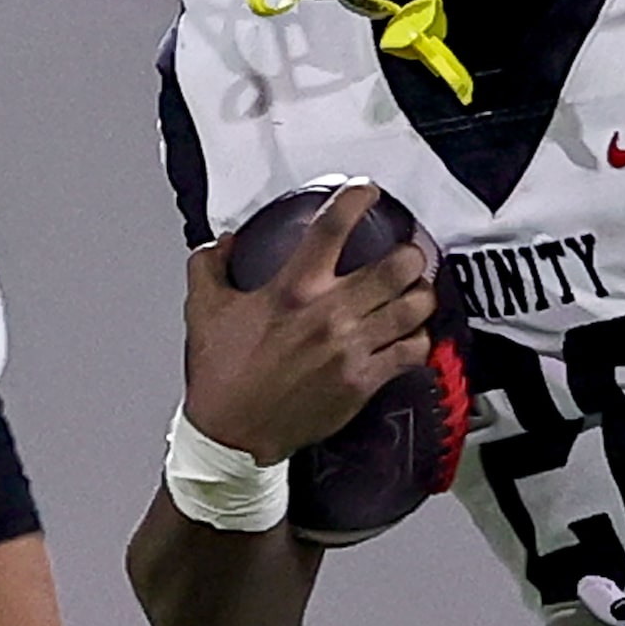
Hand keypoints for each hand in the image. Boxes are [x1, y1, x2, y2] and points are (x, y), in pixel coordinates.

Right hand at [182, 182, 435, 464]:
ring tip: (415, 293)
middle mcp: (330, 313)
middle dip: (411, 254)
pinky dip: (419, 339)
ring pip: (415, 307)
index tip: (366, 190)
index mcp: (293, 288)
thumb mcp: (203, 309)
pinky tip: (410, 336)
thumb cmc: (222, 374)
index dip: (356, 199)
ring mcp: (352, 348)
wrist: (233, 435)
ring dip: (420, 295)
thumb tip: (225, 240)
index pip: (332, 227)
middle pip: (398, 266)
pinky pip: (413, 350)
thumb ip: (210, 265)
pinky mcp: (365, 380)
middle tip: (407, 255)